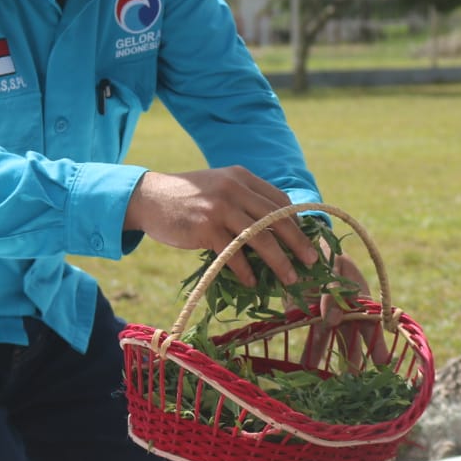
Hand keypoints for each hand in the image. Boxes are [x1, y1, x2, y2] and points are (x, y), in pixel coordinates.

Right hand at [125, 168, 317, 285]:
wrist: (149, 198)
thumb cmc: (188, 198)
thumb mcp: (219, 187)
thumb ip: (244, 199)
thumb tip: (275, 228)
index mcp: (242, 177)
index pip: (280, 200)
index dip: (296, 222)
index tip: (306, 241)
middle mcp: (234, 188)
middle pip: (277, 218)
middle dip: (298, 243)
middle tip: (311, 262)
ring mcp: (220, 207)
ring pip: (260, 238)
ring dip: (279, 262)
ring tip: (290, 279)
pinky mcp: (205, 227)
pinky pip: (234, 253)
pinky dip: (246, 271)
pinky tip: (252, 282)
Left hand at [300, 249, 391, 372]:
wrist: (308, 247)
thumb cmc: (332, 256)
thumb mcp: (337, 268)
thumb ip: (335, 291)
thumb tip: (332, 320)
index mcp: (360, 301)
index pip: (373, 327)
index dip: (379, 346)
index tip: (383, 365)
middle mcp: (347, 313)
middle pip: (352, 341)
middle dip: (353, 363)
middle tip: (353, 386)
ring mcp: (327, 316)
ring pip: (330, 342)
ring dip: (330, 360)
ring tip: (326, 384)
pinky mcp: (308, 315)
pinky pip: (311, 335)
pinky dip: (310, 351)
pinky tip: (306, 367)